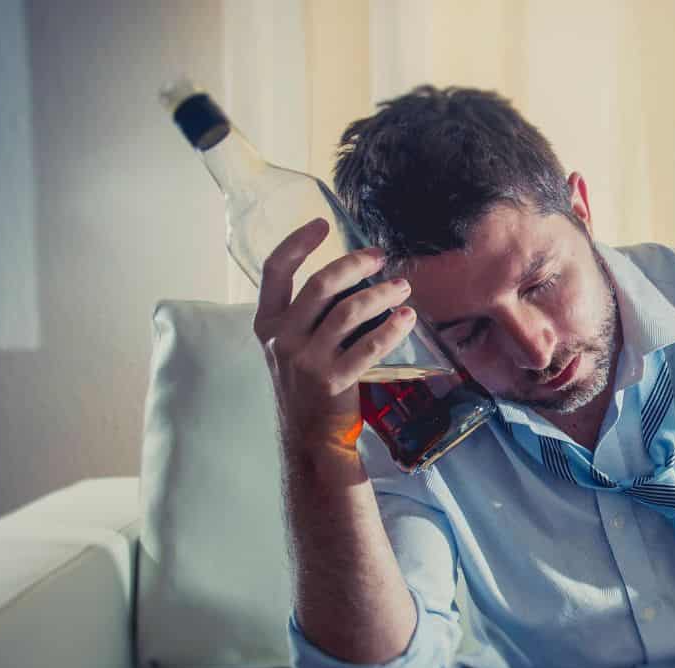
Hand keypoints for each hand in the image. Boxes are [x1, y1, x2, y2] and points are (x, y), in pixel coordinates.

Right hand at [254, 218, 416, 454]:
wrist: (309, 438)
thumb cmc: (306, 386)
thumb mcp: (291, 346)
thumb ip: (308, 314)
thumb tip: (349, 276)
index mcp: (267, 325)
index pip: (274, 271)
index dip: (296, 242)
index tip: (321, 223)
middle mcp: (281, 339)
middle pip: (321, 284)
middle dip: (355, 263)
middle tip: (380, 256)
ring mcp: (306, 360)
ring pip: (350, 310)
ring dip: (382, 293)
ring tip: (402, 287)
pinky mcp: (332, 380)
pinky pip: (369, 345)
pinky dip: (392, 328)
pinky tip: (407, 318)